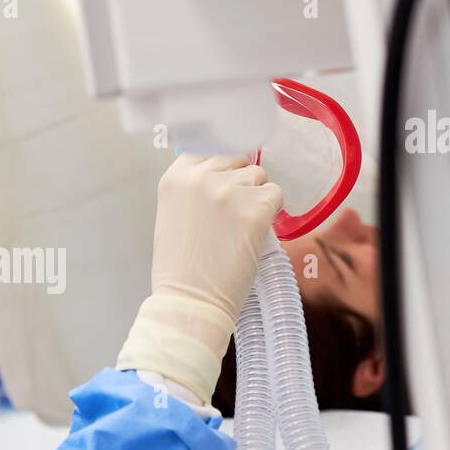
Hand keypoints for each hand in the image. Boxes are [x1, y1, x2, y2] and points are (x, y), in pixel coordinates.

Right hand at [117, 154, 281, 403]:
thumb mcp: (172, 215)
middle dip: (240, 182)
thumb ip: (193, 188)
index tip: (224, 182)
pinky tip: (254, 234)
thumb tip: (225, 172)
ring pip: (259, 177)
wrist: (189, 302)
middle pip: (237, 158)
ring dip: (256, 198)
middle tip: (233, 216)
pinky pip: (276, 195)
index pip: (209, 148)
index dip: (221, 166)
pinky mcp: (255, 210)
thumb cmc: (180, 268)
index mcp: (175, 177)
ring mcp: (229, 191)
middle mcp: (201, 177)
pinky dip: (271, 214)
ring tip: (239, 230)